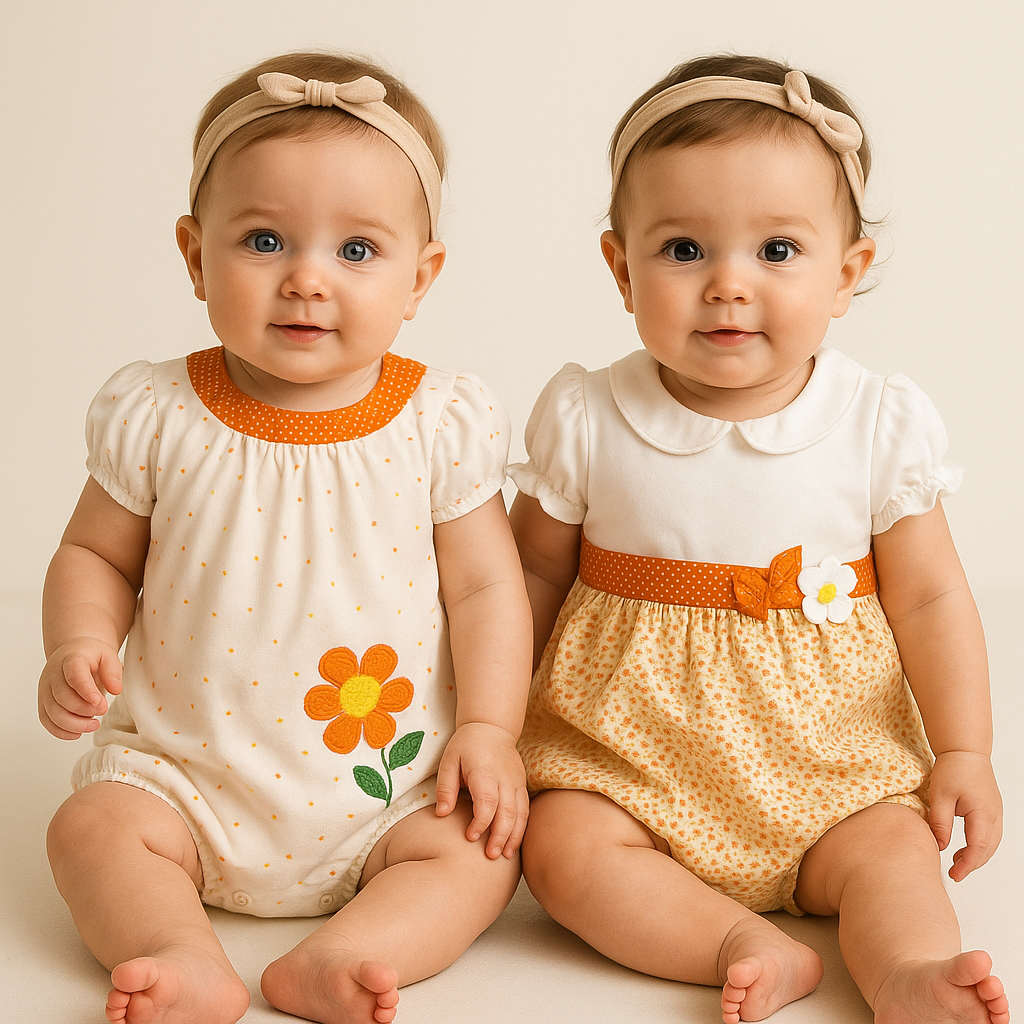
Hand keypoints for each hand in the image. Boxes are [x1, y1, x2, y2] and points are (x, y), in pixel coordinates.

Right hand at [38, 638, 122, 739]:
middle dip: (84, 710)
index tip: (101, 704)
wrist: (73, 653)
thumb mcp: (108, 657)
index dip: (87, 692)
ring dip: (74, 724)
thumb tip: (116, 690)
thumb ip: (113, 672)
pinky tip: (78, 732)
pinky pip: (46, 721)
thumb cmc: (91, 656)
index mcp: (71, 659)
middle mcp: (53, 675)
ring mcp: (45, 690)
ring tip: (94, 724)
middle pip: (62, 698)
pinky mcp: (43, 703)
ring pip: (53, 713)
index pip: (74, 676)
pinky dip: (61, 731)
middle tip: (102, 711)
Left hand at [435, 723, 529, 859]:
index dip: (481, 822)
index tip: (470, 837)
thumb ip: (445, 787)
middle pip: (507, 811)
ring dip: (514, 835)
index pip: (487, 801)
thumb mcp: (449, 761)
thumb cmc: (466, 745)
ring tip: (505, 856)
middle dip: (500, 836)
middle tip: (490, 856)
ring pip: (521, 812)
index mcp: (485, 770)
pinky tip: (514, 843)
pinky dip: (521, 828)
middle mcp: (505, 777)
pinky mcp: (521, 784)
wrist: (491, 727)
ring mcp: (516, 781)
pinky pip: (525, 809)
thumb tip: (442, 814)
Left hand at [928, 750, 1002, 880]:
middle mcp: (994, 816)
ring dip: (976, 856)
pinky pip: (990, 835)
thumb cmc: (953, 769)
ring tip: (956, 862)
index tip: (954, 874)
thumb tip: (939, 846)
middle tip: (953, 873)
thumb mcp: (940, 796)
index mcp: (983, 813)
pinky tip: (963, 848)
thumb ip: (940, 823)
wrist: (966, 750)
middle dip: (972, 864)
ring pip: (991, 844)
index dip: (967, 865)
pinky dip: (979, 846)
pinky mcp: (992, 810)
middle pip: (988, 850)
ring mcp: (996, 813)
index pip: (978, 848)